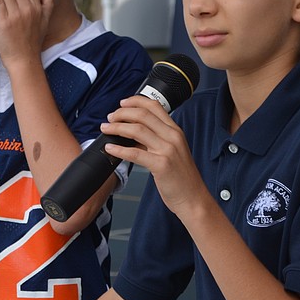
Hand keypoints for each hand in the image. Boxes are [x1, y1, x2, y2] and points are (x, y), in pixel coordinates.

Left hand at [101, 96, 206, 216]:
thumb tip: (130, 133)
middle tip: (110, 118)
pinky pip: (134, 153)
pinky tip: (110, 148)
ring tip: (106, 129)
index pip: (155, 106)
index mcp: (175, 131)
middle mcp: (172, 136)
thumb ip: (155, 140)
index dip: (136, 101)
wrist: (193, 198)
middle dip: (122, 113)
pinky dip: (119, 149)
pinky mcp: (161, 164)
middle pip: (143, 115)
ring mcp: (168, 150)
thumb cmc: (181, 177)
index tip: (122, 104)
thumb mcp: (172, 151)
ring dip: (117, 127)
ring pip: (137, 130)